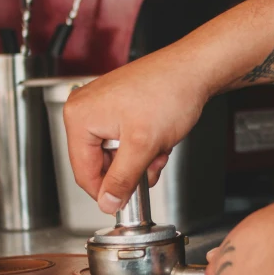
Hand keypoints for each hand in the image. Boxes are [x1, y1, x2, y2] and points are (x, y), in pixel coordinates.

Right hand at [63, 46, 209, 214]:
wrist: (193, 70)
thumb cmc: (169, 92)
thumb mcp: (143, 146)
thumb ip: (122, 179)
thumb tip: (108, 202)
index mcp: (79, 117)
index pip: (83, 171)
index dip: (105, 193)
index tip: (121, 204)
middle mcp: (84, 109)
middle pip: (99, 163)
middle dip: (130, 171)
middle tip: (151, 168)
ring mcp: (100, 106)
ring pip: (115, 154)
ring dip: (139, 160)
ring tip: (158, 151)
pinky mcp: (117, 106)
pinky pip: (123, 139)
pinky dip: (142, 147)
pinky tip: (158, 140)